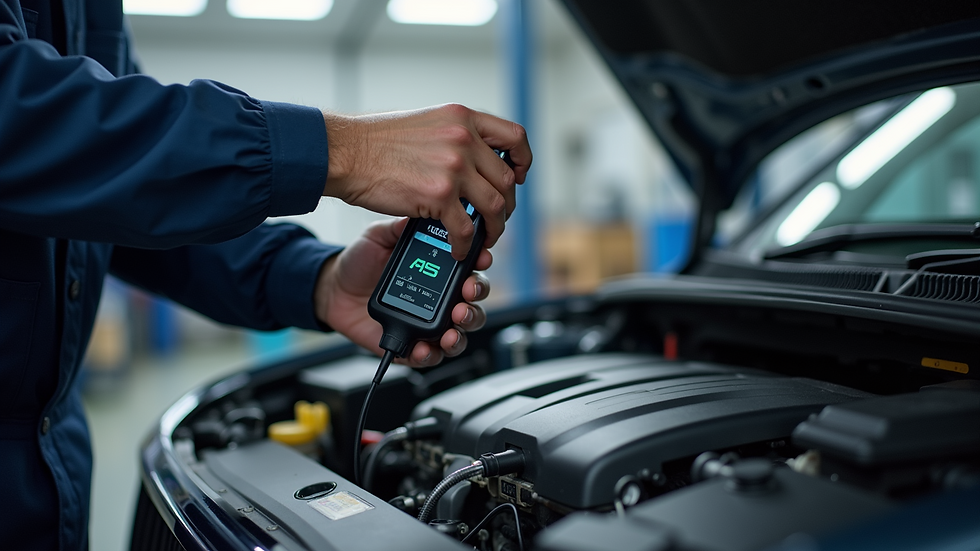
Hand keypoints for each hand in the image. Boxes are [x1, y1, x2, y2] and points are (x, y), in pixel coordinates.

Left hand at [314, 217, 491, 366]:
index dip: (480, 264)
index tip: (480, 259)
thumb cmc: (360, 262)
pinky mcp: (412, 345)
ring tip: (451, 330)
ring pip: (460, 334)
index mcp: (439, 270)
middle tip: (465, 298)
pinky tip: (424, 347)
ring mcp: (428, 323)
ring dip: (461, 333)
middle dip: (474, 303)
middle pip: (473, 304)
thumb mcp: (379, 237)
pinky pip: (430, 355)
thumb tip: (420, 216)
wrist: (333, 290)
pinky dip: (431, 354)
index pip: (471, 268)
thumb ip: (399, 228)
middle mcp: (440, 298)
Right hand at [322, 103, 531, 259]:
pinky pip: (466, 229)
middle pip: (507, 179)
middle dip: (506, 205)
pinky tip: (457, 250)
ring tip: (483, 238)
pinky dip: (465, 245)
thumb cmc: (375, 142)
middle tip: (496, 218)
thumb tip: (473, 162)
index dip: (524, 160)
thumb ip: (454, 137)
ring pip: (495, 206)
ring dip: (493, 228)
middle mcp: (463, 139)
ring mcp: (454, 167)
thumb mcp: (426, 123)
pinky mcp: (439, 195)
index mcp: (463, 118)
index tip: (519, 176)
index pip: (514, 136)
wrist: (345, 152)